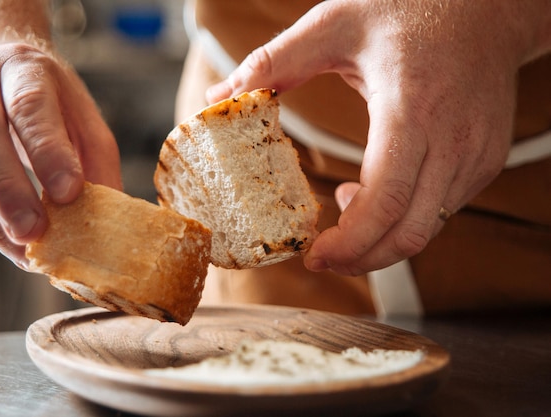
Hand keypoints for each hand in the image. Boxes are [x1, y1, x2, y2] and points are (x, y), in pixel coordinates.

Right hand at [0, 41, 121, 267]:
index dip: (48, 151)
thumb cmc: (43, 99)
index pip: (30, 105)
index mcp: (22, 67)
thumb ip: (96, 158)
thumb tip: (108, 213)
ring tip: (19, 250)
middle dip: (7, 191)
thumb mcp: (79, 113)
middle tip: (34, 234)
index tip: (69, 194)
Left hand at [206, 0, 548, 274]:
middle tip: (323, 258)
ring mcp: (476, 154)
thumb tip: (221, 95)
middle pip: (408, 232)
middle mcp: (453, 140)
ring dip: (380, 240)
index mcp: (412, 108)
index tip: (314, 256)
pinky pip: (443, 211)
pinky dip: (405, 220)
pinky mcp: (486, 162)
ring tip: (346, 211)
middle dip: (361, 259)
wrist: (487, 7)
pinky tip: (380, 193)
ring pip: (428, 229)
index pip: (384, 199)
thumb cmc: (410, 11)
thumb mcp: (335, 24)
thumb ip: (274, 61)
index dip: (349, 242)